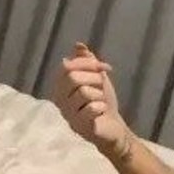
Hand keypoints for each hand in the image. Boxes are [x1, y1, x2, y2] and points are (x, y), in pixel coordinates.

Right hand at [52, 42, 131, 157]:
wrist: (113, 127)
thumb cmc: (102, 102)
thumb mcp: (96, 78)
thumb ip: (87, 62)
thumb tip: (79, 45)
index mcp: (61, 87)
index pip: (67, 66)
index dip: (88, 62)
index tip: (105, 67)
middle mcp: (60, 100)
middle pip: (72, 78)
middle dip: (94, 78)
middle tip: (102, 86)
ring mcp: (68, 114)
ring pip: (83, 92)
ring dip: (99, 94)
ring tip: (101, 101)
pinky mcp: (79, 126)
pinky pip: (90, 108)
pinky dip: (101, 106)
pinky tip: (101, 111)